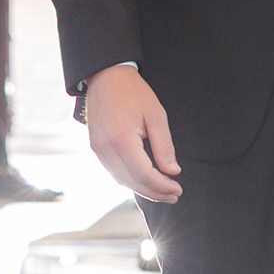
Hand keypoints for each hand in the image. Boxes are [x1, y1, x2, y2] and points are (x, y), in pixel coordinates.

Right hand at [83, 66, 180, 204]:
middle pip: (133, 182)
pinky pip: (114, 172)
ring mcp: (98, 151)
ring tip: (162, 191)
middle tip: (174, 195)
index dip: (162, 186)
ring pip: (122, 181)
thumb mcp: (156, 115)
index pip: (145, 175)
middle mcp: (106, 150)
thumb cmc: (133, 92)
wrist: (106, 77)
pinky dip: (131, 180)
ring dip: (143, 189)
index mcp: (122, 140)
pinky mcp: (96, 149)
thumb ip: (164, 146)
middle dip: (155, 192)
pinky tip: (145, 180)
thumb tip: (172, 172)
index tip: (178, 189)